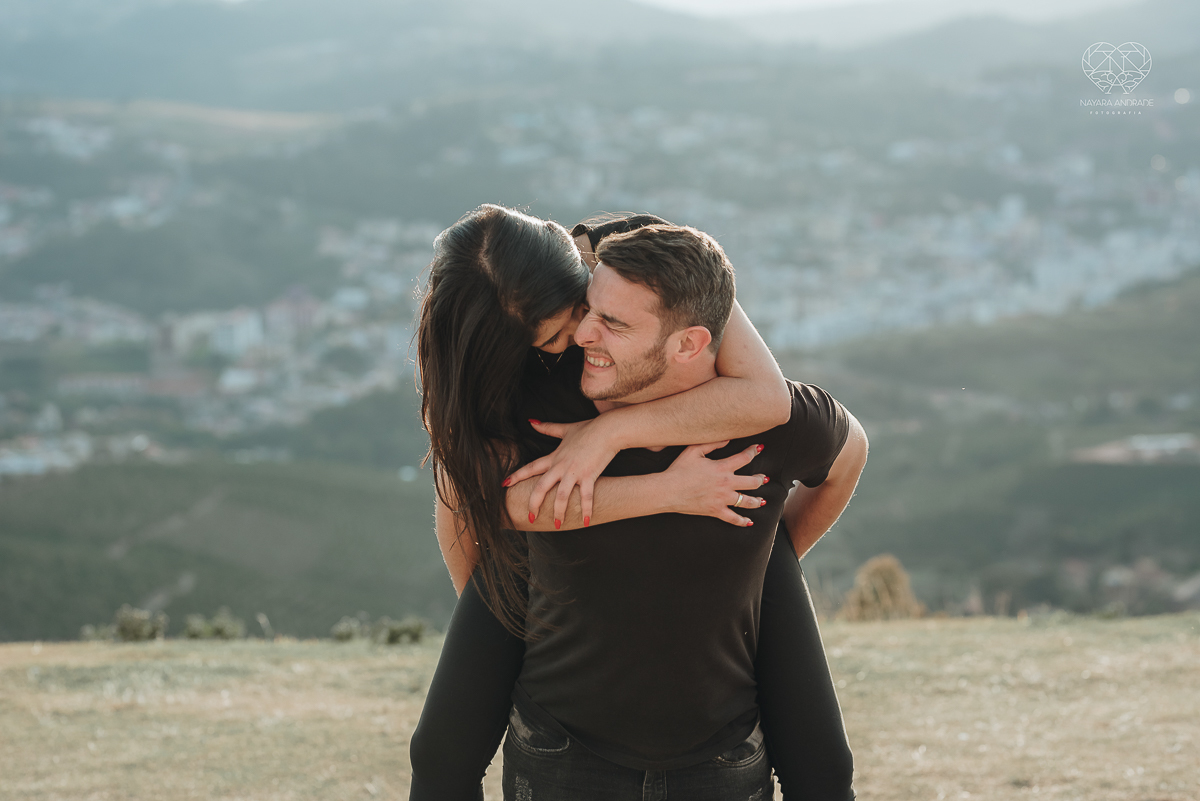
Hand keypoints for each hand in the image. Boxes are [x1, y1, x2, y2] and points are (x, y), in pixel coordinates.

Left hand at [504, 419, 618, 527]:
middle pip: (541, 487)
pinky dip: (586, 510)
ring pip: (561, 496)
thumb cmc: (588, 429)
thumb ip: (547, 428)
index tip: (504, 485)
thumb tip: (531, 421)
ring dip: (558, 512)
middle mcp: (561, 466)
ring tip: (558, 524)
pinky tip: (586, 522)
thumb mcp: (565, 429)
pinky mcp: (589, 475)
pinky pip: (586, 497)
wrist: (607, 430)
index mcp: (554, 457)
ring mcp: (574, 472)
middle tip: (531, 517)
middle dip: (534, 504)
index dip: (516, 476)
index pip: (530, 467)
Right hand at [661, 441, 768, 526]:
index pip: (745, 458)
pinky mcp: (716, 511)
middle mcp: (726, 484)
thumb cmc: (678, 470)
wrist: (668, 490)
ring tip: (762, 500)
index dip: (754, 451)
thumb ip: (712, 443)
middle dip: (760, 479)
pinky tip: (749, 521)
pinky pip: (733, 518)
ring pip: (747, 501)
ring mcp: (722, 499)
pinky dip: (742, 521)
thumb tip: (727, 439)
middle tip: (763, 478)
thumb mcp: (693, 450)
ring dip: (757, 500)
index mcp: (722, 467)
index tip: (759, 449)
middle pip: (752, 482)